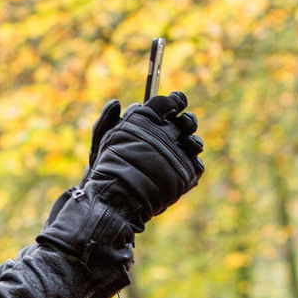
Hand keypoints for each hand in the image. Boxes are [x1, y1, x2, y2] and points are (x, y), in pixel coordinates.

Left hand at [83, 91, 203, 229]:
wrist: (110, 196)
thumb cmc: (104, 167)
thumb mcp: (101, 142)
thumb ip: (107, 120)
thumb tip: (116, 103)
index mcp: (150, 125)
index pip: (169, 107)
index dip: (175, 101)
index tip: (175, 101)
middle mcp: (165, 140)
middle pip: (185, 124)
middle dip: (188, 121)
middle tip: (184, 122)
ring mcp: (174, 159)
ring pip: (192, 144)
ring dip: (195, 141)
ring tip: (189, 143)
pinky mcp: (181, 177)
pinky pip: (195, 167)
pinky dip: (196, 162)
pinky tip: (191, 161)